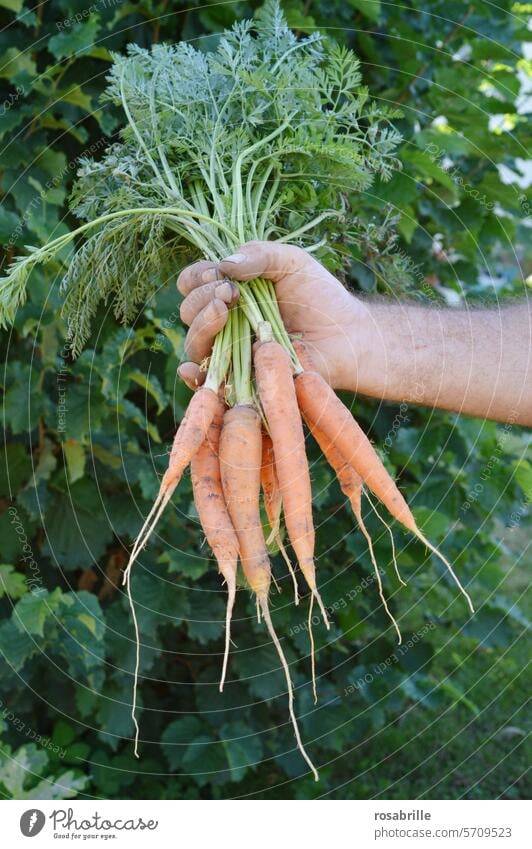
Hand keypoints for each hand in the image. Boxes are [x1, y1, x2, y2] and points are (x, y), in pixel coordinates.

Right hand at [176, 240, 365, 389]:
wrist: (348, 335)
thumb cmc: (321, 297)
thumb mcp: (291, 262)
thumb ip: (259, 254)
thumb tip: (225, 265)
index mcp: (231, 292)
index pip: (193, 283)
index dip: (197, 278)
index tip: (219, 274)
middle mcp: (225, 323)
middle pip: (189, 312)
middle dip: (203, 298)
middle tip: (231, 293)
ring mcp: (231, 352)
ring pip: (194, 344)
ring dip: (201, 325)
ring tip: (224, 311)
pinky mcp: (242, 381)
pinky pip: (208, 383)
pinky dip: (193, 377)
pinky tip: (192, 368)